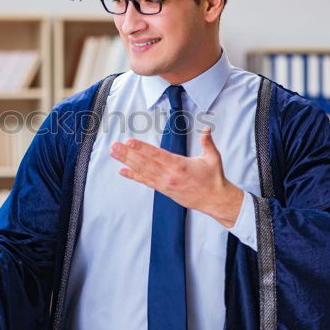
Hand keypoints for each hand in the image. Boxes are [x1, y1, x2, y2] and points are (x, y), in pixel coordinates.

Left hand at [109, 127, 243, 227]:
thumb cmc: (214, 178)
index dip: (142, 148)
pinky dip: (133, 176)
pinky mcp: (164, 190)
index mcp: (180, 165)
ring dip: (127, 162)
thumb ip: (207, 142)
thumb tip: (206, 129)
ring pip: (142, 172)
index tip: (129, 142)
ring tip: (114, 154)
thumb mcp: (213, 158)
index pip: (156, 155)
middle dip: (128, 153)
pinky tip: (122, 171)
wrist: (215, 200)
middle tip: (114, 146)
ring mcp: (165, 184)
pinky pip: (146, 182)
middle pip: (144, 163)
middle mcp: (169, 175)